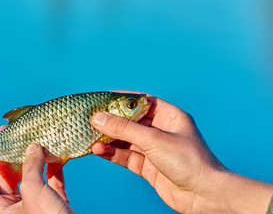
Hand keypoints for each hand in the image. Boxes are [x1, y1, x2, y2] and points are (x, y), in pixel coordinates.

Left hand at [0, 126, 73, 213]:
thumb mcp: (33, 191)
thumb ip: (31, 168)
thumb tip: (33, 148)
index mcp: (4, 210)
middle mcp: (18, 207)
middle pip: (7, 179)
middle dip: (7, 159)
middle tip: (7, 139)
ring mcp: (38, 204)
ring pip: (31, 178)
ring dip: (33, 161)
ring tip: (32, 142)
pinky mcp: (56, 201)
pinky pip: (52, 181)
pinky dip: (53, 168)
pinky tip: (55, 155)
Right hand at [91, 91, 272, 212]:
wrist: (205, 196)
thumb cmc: (188, 161)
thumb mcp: (154, 140)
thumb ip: (125, 129)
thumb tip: (99, 117)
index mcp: (170, 117)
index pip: (143, 101)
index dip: (123, 99)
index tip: (103, 97)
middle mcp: (162, 131)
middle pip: (132, 122)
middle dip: (112, 121)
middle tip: (91, 119)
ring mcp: (155, 150)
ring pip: (127, 140)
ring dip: (109, 139)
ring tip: (90, 136)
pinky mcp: (149, 167)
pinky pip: (127, 157)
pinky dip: (113, 153)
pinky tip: (99, 150)